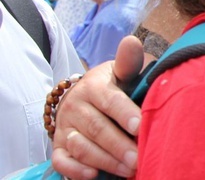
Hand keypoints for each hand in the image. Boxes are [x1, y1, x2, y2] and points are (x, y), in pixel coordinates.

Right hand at [52, 36, 144, 178]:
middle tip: (139, 158)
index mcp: (94, 86)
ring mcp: (65, 127)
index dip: (125, 114)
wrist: (85, 97)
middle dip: (119, 145)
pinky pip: (62, 161)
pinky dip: (76, 170)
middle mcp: (76, 106)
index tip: (140, 126)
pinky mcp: (58, 146)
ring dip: (106, 161)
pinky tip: (94, 175)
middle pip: (97, 128)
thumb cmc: (114, 85)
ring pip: (82, 147)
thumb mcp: (121, 72)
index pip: (110, 100)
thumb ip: (128, 62)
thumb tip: (131, 42)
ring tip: (129, 169)